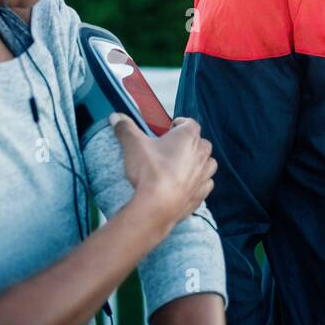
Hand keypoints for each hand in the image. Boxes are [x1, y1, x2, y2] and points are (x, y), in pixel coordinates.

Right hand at [112, 114, 216, 231]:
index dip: (179, 124)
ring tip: (182, 166)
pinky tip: (185, 185)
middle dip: (189, 143)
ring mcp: (204, 175)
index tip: (169, 128)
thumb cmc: (149, 171)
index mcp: (188, 137)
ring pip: (208, 163)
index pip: (189, 123)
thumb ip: (126, 128)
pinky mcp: (201, 194)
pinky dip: (198, 182)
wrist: (157, 206)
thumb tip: (117, 117)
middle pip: (201, 142)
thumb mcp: (134, 144)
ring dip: (198, 162)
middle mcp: (201, 154)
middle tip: (172, 149)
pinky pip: (205, 184)